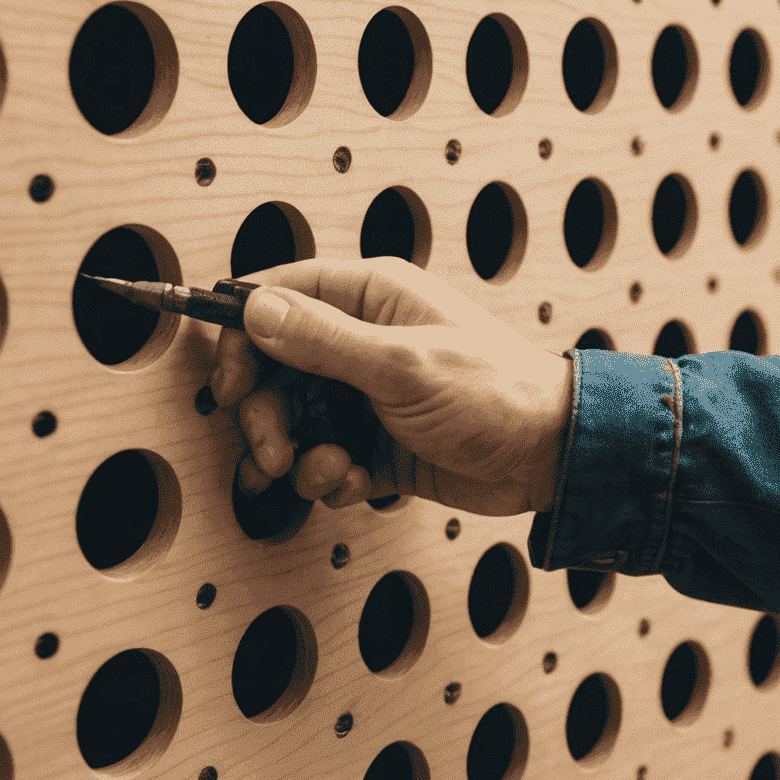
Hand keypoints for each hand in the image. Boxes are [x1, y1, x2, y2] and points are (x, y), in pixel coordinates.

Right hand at [212, 255, 574, 517]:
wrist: (552, 456)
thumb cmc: (498, 392)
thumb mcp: (402, 365)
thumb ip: (323, 340)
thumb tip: (256, 308)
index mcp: (371, 297)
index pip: (278, 296)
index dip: (241, 337)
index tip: (226, 384)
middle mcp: (364, 339)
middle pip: (275, 368)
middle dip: (266, 415)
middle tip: (275, 451)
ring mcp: (369, 393)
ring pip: (296, 419)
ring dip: (298, 454)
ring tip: (328, 470)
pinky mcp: (378, 441)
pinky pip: (326, 456)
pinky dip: (330, 476)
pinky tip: (357, 483)